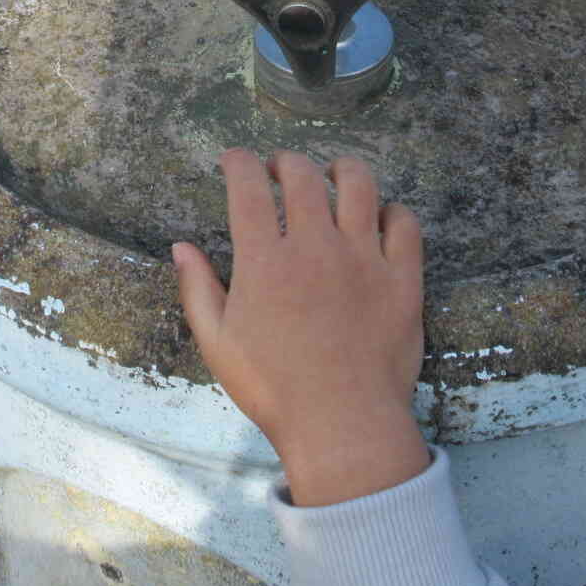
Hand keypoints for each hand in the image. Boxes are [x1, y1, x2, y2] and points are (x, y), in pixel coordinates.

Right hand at [173, 149, 429, 505]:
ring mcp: (364, 258)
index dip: (238, 162)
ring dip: (341, 169)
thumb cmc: (273, 389)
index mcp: (265, 261)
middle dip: (285, 161)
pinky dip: (391, 210)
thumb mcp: (218, 344)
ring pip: (359, 184)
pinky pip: (404, 223)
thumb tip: (180, 248)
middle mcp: (314, 246)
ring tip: (334, 173)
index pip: (248, 186)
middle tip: (280, 170)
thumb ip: (197, 290)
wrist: (342, 425)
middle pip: (302, 175)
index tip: (234, 160)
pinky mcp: (402, 278)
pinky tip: (380, 217)